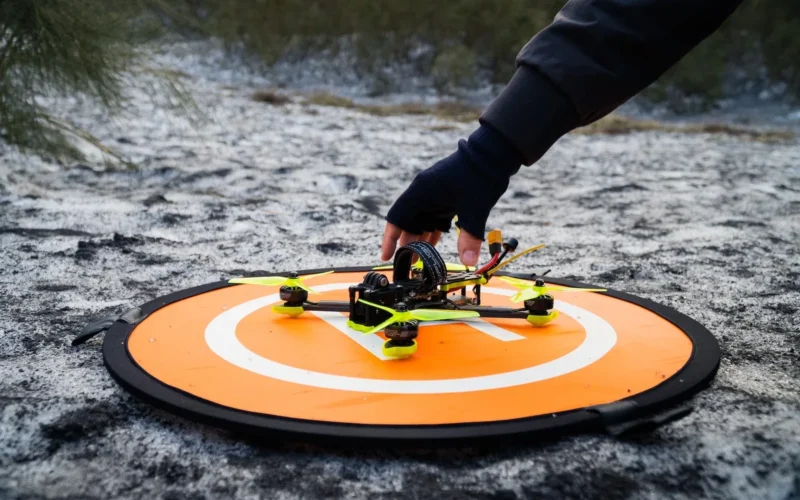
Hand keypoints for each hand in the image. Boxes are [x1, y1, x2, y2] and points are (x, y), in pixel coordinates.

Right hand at [380, 124, 522, 265]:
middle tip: (408, 264)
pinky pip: (434, 218)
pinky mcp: (446, 197)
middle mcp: (423, 193)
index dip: (390, 239)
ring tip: (420, 260)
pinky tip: (434, 246)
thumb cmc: (479, 176)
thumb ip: (469, 236)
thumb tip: (468, 261)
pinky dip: (433, 232)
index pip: (396, 218)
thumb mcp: (474, 208)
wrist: (492, 154)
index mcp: (421, 192)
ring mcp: (434, 195)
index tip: (386, 256)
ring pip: (421, 221)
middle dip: (407, 244)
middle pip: (408, 222)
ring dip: (421, 239)